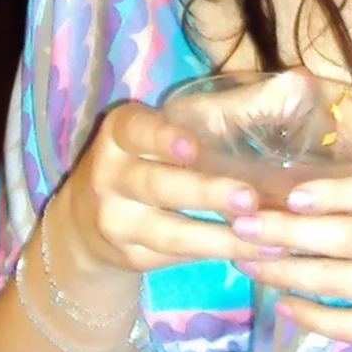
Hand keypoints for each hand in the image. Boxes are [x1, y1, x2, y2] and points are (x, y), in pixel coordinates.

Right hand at [61, 101, 258, 276]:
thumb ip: (193, 119)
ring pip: (170, 232)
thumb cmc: (142, 157)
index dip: (162, 138)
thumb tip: (258, 95)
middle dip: (205, 193)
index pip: (136, 131)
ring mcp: (116, 221)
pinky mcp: (130, 256)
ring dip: (221, 238)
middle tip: (248, 198)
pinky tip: (254, 252)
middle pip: (156, 186)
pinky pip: (177, 257)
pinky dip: (218, 255)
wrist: (84, 218)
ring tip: (267, 239)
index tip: (192, 147)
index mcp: (118, 134)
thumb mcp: (149, 132)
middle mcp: (108, 176)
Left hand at [227, 144, 351, 351]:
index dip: (332, 195)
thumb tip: (335, 118)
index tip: (286, 194)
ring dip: (290, 274)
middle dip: (288, 235)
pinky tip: (286, 304)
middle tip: (240, 225)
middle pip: (350, 242)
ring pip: (346, 286)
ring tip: (249, 260)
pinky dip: (318, 318)